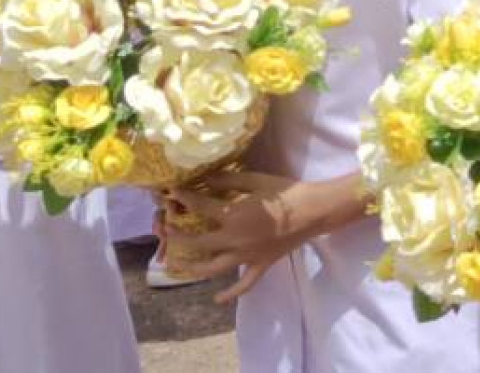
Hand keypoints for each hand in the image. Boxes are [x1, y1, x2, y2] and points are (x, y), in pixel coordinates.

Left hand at [160, 171, 332, 302]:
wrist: (313, 211)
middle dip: (178, 236)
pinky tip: (218, 300)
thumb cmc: (285, 191)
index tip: (171, 193)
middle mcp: (235, 239)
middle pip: (198, 242)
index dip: (183, 198)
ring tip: (176, 266)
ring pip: (213, 268)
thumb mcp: (255, 180)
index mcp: (233, 215)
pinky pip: (244, 285)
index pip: (200, 206)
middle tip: (166, 230)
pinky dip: (231, 294)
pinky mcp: (260, 266)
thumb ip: (228, 180)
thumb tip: (206, 179)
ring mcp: (247, 256)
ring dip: (193, 268)